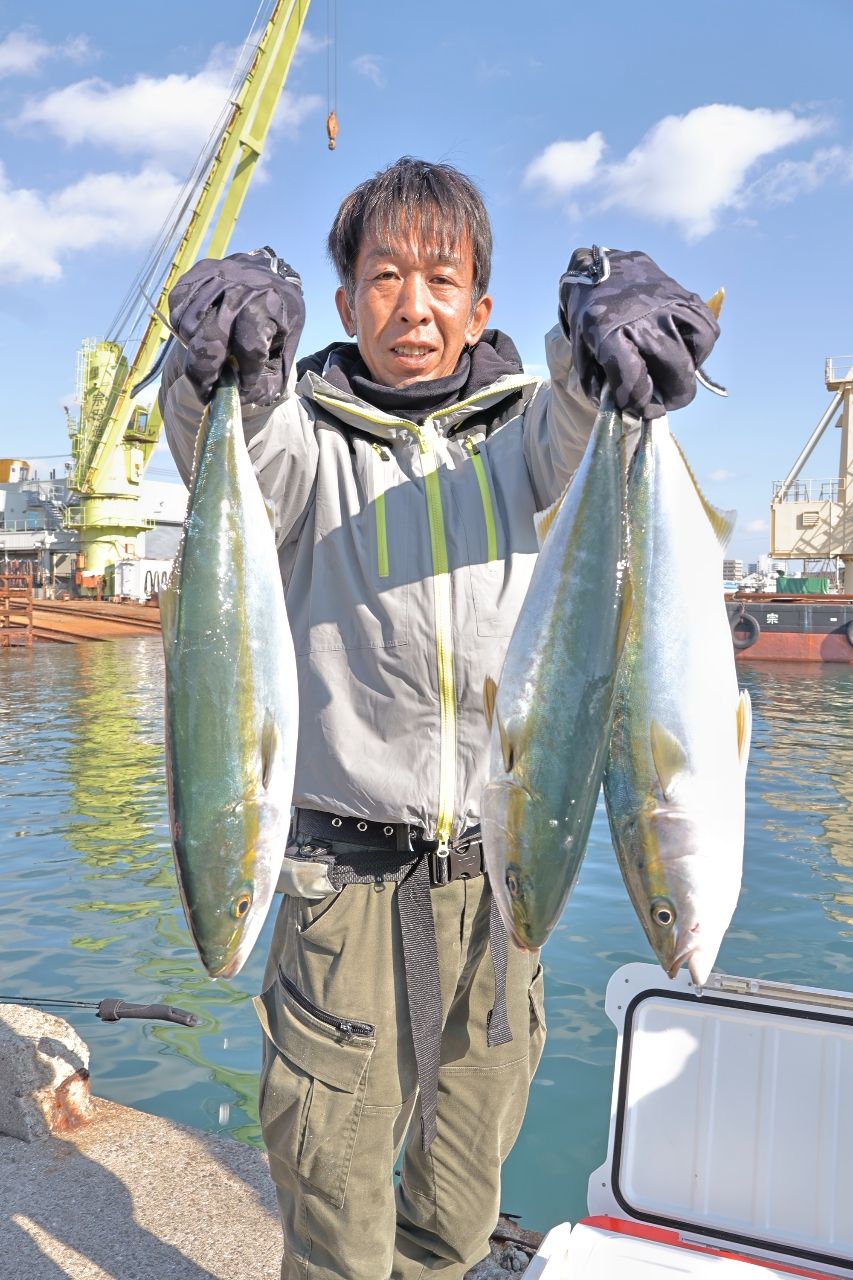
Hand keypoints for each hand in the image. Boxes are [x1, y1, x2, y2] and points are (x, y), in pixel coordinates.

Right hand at [168, 247, 304, 404]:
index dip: (245, 376)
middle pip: (211, 339)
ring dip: (193, 352)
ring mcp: (216, 277)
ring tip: (207, 359)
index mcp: (270, 305)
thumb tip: (243, 399)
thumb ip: (269, 377)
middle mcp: (241, 287)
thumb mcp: (287, 347)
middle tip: (206, 392)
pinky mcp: (197, 273)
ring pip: (189, 327)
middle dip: (205, 375)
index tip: (243, 389)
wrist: (269, 273)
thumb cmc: (277, 317)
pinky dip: (183, 329)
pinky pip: (177, 308)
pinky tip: (199, 334)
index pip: (250, 348)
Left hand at [559, 247, 719, 418]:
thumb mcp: (582, 350)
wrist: (596, 268)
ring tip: (674, 375)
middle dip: (672, 397)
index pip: (635, 382)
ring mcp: (668, 304)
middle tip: (663, 401)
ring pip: (697, 352)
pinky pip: (708, 329)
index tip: (643, 410)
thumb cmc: (588, 315)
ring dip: (688, 374)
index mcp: (608, 334)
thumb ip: (600, 383)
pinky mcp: (685, 294)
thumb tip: (626, 410)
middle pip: (676, 372)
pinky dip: (701, 348)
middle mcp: (643, 319)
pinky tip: (686, 352)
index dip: (642, 405)